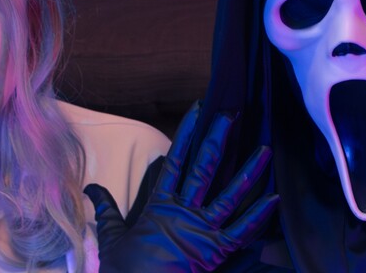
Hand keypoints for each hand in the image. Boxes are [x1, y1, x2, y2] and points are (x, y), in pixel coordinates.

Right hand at [85, 105, 278, 271]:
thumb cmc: (125, 269)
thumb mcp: (112, 236)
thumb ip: (106, 208)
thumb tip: (91, 188)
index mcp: (160, 204)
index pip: (175, 160)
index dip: (187, 132)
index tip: (198, 109)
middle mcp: (184, 211)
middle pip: (205, 166)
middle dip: (219, 138)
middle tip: (232, 114)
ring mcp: (202, 230)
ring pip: (231, 194)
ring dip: (249, 171)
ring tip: (267, 150)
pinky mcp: (216, 251)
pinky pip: (242, 230)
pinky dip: (259, 216)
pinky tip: (275, 198)